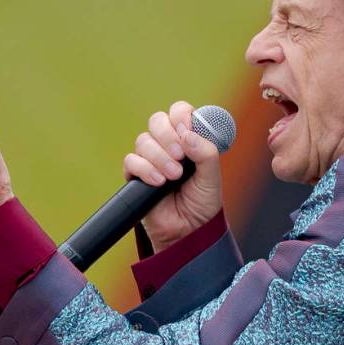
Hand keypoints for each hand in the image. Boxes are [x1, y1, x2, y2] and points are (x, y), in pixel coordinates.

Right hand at [124, 101, 222, 250]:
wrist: (189, 231)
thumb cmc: (202, 203)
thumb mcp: (212, 177)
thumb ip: (206, 152)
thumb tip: (187, 134)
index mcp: (188, 140)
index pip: (179, 112)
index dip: (182, 116)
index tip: (187, 129)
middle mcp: (168, 146)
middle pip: (157, 121)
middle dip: (168, 135)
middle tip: (181, 156)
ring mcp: (150, 160)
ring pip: (144, 140)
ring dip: (160, 157)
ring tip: (174, 176)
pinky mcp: (135, 176)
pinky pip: (131, 161)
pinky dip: (145, 169)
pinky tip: (159, 183)